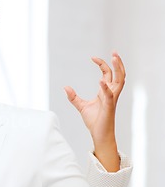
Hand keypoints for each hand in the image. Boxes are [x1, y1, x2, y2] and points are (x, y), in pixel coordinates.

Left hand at [64, 52, 125, 169]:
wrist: (99, 134)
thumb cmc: (94, 120)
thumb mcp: (81, 106)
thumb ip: (73, 97)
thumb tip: (65, 87)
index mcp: (105, 92)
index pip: (107, 74)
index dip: (102, 64)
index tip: (92, 57)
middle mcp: (111, 94)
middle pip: (119, 75)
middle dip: (118, 63)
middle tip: (115, 52)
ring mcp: (111, 100)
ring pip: (120, 82)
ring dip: (118, 70)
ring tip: (114, 59)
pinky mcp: (109, 108)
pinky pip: (110, 96)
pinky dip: (106, 88)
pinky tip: (100, 81)